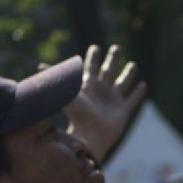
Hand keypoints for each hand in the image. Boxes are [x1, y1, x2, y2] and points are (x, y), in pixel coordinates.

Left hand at [64, 45, 146, 161]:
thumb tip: (39, 66)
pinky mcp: (123, 111)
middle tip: (117, 48)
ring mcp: (113, 100)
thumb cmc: (77, 115)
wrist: (90, 134)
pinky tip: (143, 86)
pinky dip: (138, 93)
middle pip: (109, 70)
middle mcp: (102, 90)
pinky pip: (133, 100)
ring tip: (133, 65)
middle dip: (113, 59)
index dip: (93, 57)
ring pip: (123, 83)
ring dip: (129, 74)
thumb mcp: (66, 93)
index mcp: (89, 85)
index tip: (95, 48)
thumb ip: (55, 79)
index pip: (91, 66)